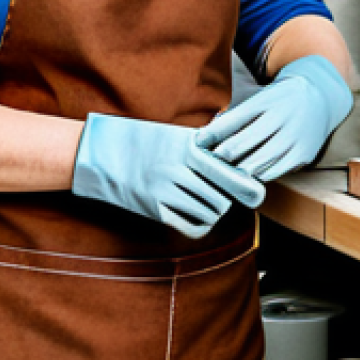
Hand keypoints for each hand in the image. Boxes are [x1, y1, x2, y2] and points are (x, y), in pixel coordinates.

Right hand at [72, 113, 266, 238]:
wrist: (102, 153)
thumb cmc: (143, 139)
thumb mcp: (174, 133)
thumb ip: (203, 140)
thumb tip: (234, 137)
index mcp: (185, 148)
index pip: (225, 172)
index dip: (246, 186)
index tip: (257, 193)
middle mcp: (176, 170)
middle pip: (220, 197)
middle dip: (227, 199)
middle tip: (225, 195)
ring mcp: (164, 192)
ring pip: (208, 213)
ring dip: (214, 211)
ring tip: (209, 202)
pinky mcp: (154, 209)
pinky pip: (190, 226)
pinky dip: (200, 224)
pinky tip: (198, 216)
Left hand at [197, 56, 352, 181]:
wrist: (321, 96)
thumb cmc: (280, 99)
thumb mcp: (260, 97)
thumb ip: (236, 115)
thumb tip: (206, 135)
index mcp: (265, 101)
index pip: (231, 121)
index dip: (210, 135)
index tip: (196, 143)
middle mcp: (280, 118)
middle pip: (240, 145)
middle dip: (219, 156)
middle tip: (205, 163)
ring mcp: (293, 137)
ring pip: (255, 163)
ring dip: (236, 170)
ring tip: (222, 172)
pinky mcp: (302, 154)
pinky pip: (272, 172)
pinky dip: (256, 176)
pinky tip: (247, 174)